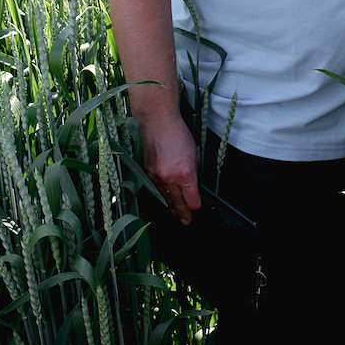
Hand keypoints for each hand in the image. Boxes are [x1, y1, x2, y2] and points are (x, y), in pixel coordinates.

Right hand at [141, 110, 200, 224]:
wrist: (156, 122)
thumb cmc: (179, 133)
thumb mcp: (194, 152)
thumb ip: (193, 171)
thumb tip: (193, 183)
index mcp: (185, 174)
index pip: (191, 199)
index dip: (195, 205)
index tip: (197, 208)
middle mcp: (169, 179)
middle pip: (177, 203)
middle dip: (183, 214)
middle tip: (187, 222)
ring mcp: (156, 177)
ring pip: (164, 198)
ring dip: (171, 208)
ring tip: (176, 217)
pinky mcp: (146, 173)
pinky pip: (155, 190)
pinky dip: (161, 197)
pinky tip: (164, 201)